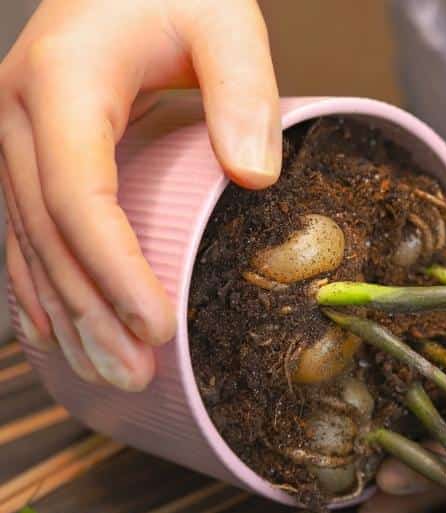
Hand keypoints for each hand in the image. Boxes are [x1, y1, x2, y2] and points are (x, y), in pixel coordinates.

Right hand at [0, 0, 279, 389]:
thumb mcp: (224, 17)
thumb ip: (244, 89)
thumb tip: (254, 176)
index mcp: (63, 80)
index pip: (78, 194)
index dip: (113, 267)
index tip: (156, 324)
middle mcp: (18, 111)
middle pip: (47, 231)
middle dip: (90, 311)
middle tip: (134, 376)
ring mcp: (14, 132)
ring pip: (28, 240)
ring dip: (65, 314)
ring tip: (108, 376)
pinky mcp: (26, 149)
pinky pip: (23, 228)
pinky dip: (39, 286)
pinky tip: (55, 337)